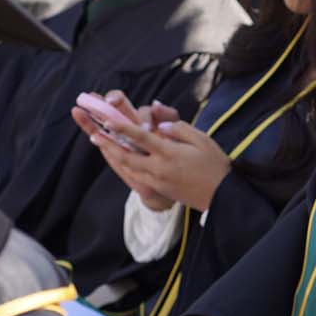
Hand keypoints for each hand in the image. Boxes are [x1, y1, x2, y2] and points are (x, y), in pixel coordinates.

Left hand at [76, 98, 231, 212]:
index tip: (106, 119)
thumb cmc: (215, 164)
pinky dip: (125, 164)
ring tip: (101, 143)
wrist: (222, 196)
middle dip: (108, 144)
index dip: (122, 127)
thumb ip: (179, 128)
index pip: (141, 137)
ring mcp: (157, 180)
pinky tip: (120, 157)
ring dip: (113, 154)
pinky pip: (136, 175)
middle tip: (93, 133)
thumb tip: (158, 126)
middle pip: (126, 156)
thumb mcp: (202, 139)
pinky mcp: (159, 188)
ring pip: (128, 167)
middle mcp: (159, 168)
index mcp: (170, 153)